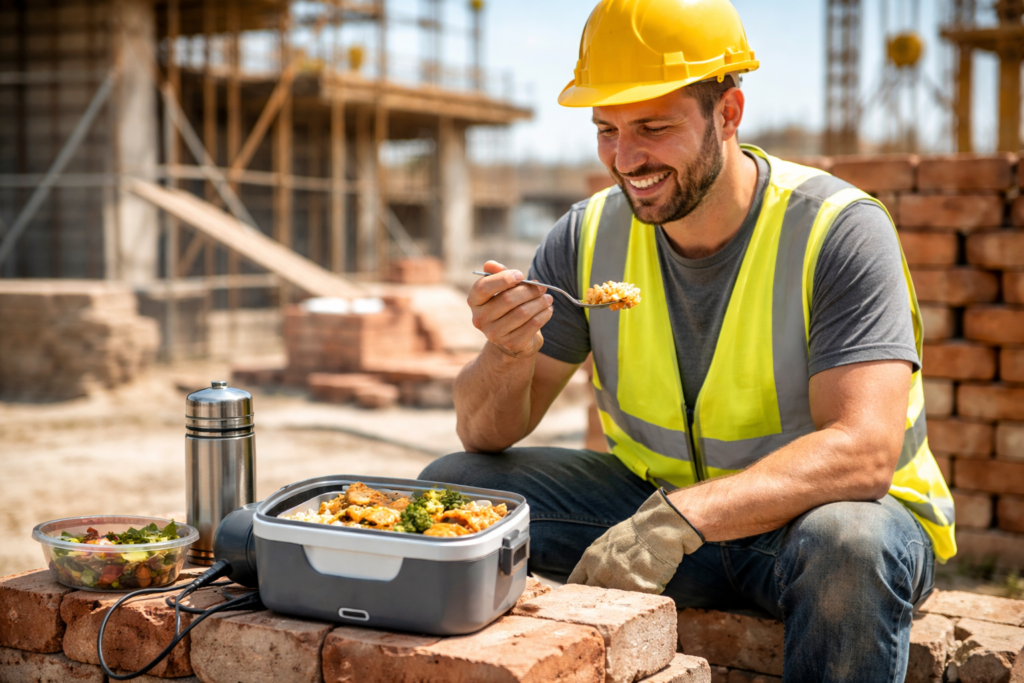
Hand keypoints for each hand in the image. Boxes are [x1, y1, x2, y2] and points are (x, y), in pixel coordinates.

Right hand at [468, 261, 553, 359]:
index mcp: (475, 302)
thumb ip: (498, 275)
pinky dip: (543, 315)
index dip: (503, 279)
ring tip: (548, 298)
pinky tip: (548, 310)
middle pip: (507, 299)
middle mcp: (480, 319)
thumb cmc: (507, 307)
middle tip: (542, 288)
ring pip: (522, 312)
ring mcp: (494, 334)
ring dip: (539, 303)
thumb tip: (491, 265)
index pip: (483, 287)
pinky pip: (532, 325)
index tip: (520, 275)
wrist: (513, 338)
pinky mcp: (511, 344)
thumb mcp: (502, 289)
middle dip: (528, 291)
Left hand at [567, 489, 703, 593]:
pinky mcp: (635, 590)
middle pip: (590, 597)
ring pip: (612, 603)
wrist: (659, 529)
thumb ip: (597, 559)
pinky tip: (643, 594)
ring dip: (619, 604)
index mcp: (589, 559)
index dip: (581, 592)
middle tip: (608, 604)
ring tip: (629, 598)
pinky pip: (634, 602)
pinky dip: (638, 601)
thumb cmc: (636, 533)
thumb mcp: (607, 542)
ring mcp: (616, 583)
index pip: (574, 584)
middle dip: (598, 602)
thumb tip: (593, 573)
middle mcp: (599, 572)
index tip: (587, 598)